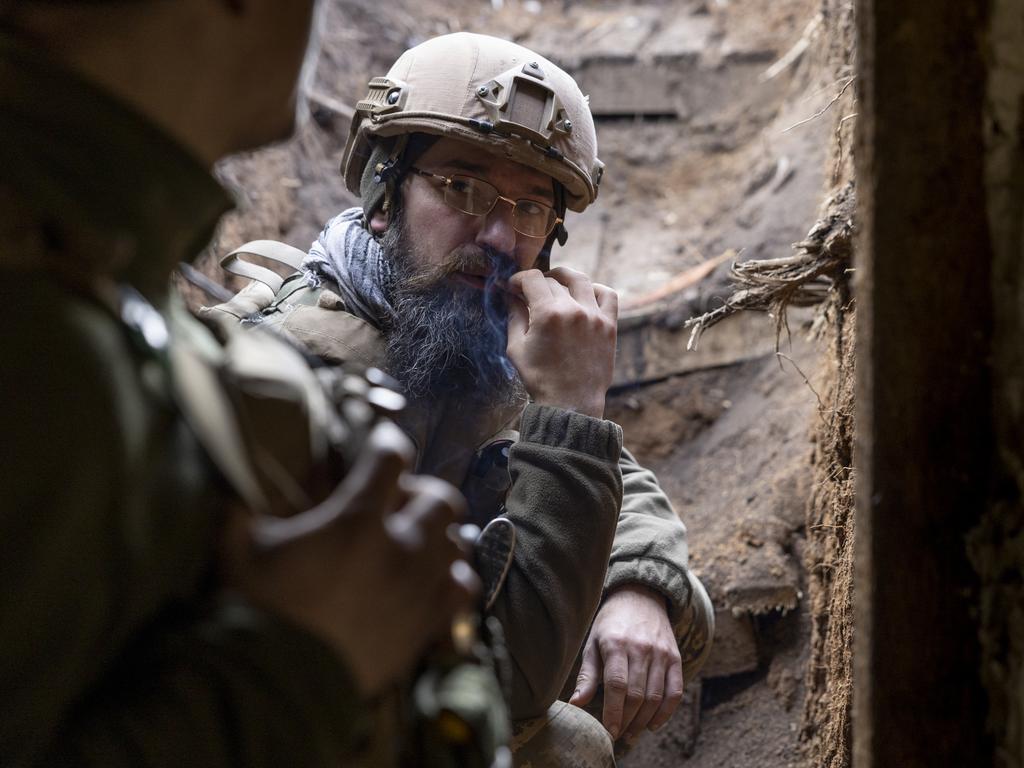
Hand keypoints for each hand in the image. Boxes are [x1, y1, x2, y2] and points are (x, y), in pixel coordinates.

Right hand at [221, 421, 477, 696]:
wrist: (279, 687)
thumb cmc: (256, 612)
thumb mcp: (239, 550)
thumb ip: (242, 509)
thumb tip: (232, 485)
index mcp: (357, 519)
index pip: (391, 457)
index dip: (386, 443)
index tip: (378, 445)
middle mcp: (402, 546)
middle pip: (440, 496)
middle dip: (422, 491)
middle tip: (399, 501)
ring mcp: (421, 586)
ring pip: (456, 541)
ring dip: (438, 534)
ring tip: (416, 542)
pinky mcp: (429, 623)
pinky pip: (464, 586)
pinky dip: (452, 576)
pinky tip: (431, 580)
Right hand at [506, 267, 617, 418]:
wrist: (571, 402)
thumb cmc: (540, 378)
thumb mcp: (516, 348)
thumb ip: (514, 316)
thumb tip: (511, 295)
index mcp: (548, 314)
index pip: (532, 279)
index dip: (518, 279)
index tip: (513, 286)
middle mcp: (573, 310)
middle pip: (553, 280)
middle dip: (537, 283)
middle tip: (529, 293)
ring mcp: (595, 316)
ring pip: (580, 280)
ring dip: (564, 278)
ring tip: (556, 284)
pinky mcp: (609, 325)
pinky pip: (608, 295)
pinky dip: (596, 289)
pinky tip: (584, 295)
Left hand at [570, 584, 682, 740]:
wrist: (640, 595)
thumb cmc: (610, 622)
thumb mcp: (593, 643)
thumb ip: (587, 675)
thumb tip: (575, 704)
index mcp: (616, 644)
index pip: (617, 685)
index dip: (614, 712)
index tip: (609, 731)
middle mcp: (642, 648)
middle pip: (637, 695)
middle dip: (627, 721)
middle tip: (619, 735)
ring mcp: (661, 653)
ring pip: (656, 697)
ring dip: (644, 721)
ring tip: (632, 732)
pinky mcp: (675, 657)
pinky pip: (675, 691)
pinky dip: (666, 712)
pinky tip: (653, 724)